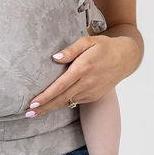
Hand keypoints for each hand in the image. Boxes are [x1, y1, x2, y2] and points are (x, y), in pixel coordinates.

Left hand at [24, 34, 140, 115]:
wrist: (125, 58)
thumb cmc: (104, 47)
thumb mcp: (88, 41)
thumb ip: (71, 49)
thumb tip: (55, 58)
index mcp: (84, 68)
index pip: (60, 86)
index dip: (46, 96)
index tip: (33, 103)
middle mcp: (87, 82)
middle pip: (61, 99)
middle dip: (44, 108)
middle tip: (28, 113)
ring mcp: (91, 92)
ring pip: (67, 102)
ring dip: (51, 107)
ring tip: (35, 112)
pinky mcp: (94, 96)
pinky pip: (75, 101)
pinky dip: (63, 103)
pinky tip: (52, 104)